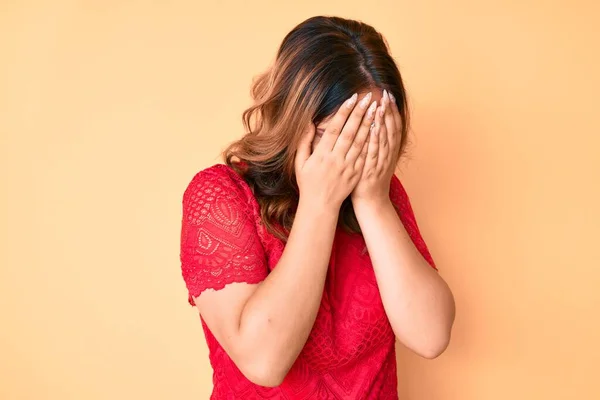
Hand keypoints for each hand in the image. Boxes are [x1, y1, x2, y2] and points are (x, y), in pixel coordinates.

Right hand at [295, 92, 377, 210]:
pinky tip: (378, 130)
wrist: (320, 206)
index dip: (344, 112)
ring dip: (369, 124)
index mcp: (321, 154)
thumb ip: (304, 142)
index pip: (335, 128)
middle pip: (350, 132)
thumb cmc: (308, 183)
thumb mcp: (300, 162)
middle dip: (360, 113)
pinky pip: (365, 156)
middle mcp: (335, 159)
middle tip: (369, 98)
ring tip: (376, 110)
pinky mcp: (356, 174)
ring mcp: (347, 167)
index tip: (352, 98)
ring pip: (360, 142)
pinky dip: (372, 142)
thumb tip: (309, 123)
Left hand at [350, 90, 401, 205]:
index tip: (389, 94)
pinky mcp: (373, 168)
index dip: (392, 110)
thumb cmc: (368, 178)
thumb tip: (372, 123)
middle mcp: (388, 154)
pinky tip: (373, 125)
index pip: (393, 126)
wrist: (370, 201)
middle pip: (391, 128)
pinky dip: (375, 138)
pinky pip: (375, 151)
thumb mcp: (376, 158)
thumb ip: (376, 142)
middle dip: (389, 110)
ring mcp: (382, 161)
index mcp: (389, 150)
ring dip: (383, 120)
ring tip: (380, 104)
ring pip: (385, 137)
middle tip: (387, 93)